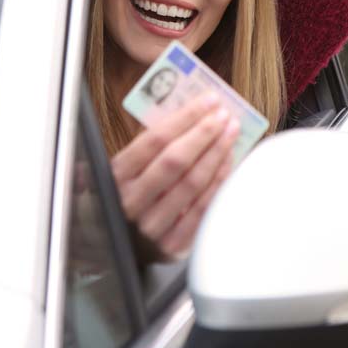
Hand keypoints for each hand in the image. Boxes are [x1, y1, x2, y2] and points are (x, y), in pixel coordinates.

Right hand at [111, 93, 239, 259]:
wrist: (121, 247)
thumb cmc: (130, 196)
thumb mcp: (127, 168)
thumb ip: (151, 144)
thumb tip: (192, 112)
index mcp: (116, 175)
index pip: (155, 139)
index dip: (186, 117)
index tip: (209, 100)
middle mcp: (131, 201)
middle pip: (175, 160)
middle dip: (204, 133)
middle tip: (224, 114)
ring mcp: (151, 225)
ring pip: (192, 183)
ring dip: (217, 153)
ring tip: (231, 132)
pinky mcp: (172, 245)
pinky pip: (203, 208)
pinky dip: (219, 181)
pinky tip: (229, 161)